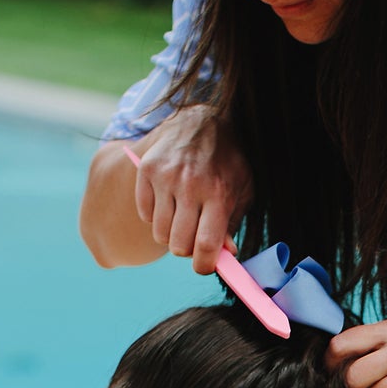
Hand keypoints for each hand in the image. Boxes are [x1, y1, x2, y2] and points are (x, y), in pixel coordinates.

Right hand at [129, 107, 253, 275]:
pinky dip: (154, 216)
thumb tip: (226, 256)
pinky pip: (145, 215)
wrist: (201, 121)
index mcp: (219, 194)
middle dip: (187, 250)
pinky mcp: (147, 170)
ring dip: (170, 233)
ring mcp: (166, 177)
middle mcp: (190, 185)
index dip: (204, 266)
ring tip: (181, 218)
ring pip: (159, 233)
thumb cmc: (226, 162)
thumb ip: (232, 224)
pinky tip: (168, 202)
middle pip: (179, 245)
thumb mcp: (242, 190)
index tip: (204, 266)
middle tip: (193, 237)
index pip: (206, 245)